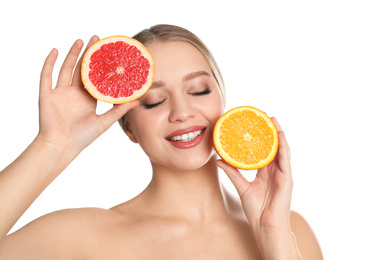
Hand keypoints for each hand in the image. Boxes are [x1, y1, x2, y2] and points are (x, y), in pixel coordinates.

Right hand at [37, 36, 138, 154]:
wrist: (61, 146)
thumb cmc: (82, 137)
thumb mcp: (105, 122)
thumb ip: (119, 111)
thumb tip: (137, 101)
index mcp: (87, 99)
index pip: (95, 77)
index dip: (101, 65)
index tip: (108, 52)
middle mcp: (74, 93)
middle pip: (81, 69)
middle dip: (88, 54)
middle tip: (96, 39)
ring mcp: (60, 93)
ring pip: (66, 68)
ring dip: (72, 54)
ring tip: (81, 41)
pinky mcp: (47, 95)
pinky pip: (47, 75)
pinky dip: (50, 63)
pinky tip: (55, 51)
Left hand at [217, 118, 295, 252]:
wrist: (265, 227)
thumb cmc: (256, 210)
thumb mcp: (241, 187)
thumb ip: (232, 172)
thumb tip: (218, 160)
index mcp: (265, 172)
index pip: (263, 151)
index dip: (260, 138)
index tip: (254, 124)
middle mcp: (275, 171)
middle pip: (273, 147)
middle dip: (270, 131)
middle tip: (264, 116)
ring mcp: (282, 174)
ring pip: (281, 149)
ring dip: (278, 134)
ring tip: (273, 120)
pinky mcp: (287, 179)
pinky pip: (285, 159)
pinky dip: (283, 146)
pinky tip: (280, 135)